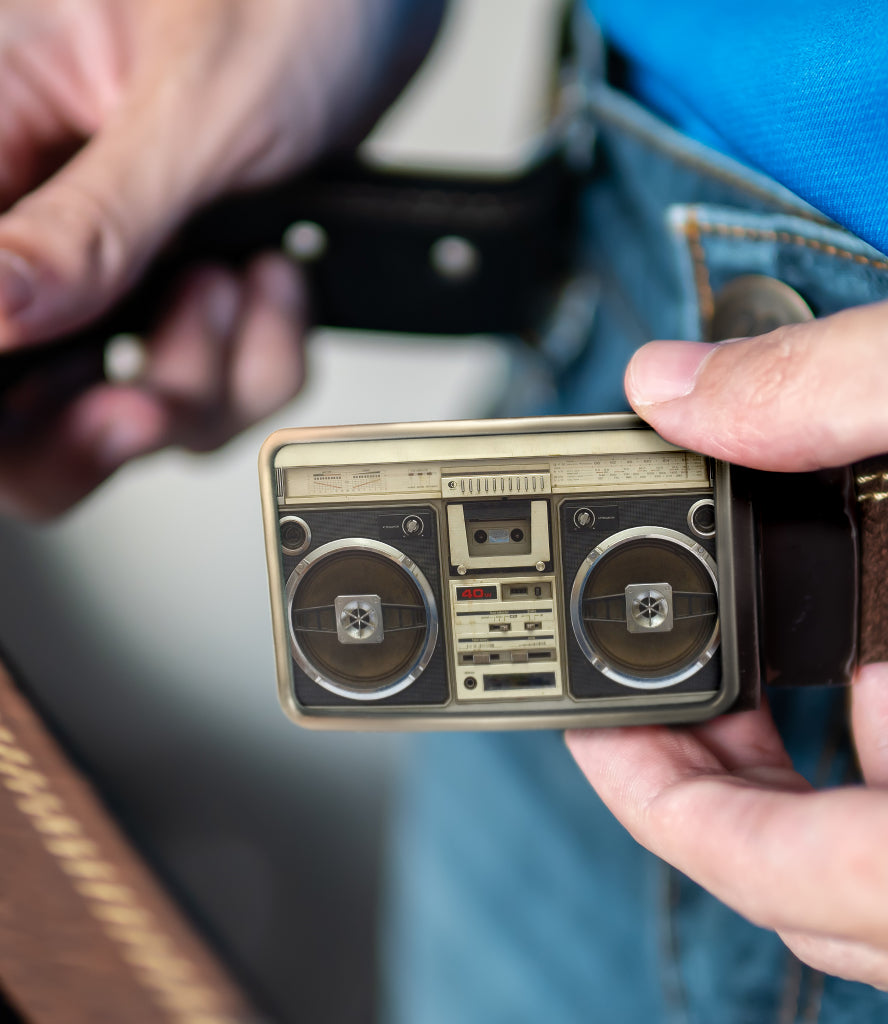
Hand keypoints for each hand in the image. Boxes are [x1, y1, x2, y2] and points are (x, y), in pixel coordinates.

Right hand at [0, 0, 441, 515]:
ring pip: (118, 401)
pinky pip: (201, 381)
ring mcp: (94, 248)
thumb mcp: (198, 104)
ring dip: (205, 376)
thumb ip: (89, 224)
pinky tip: (274, 284)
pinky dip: (255, 360)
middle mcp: (17, 191)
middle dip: (104, 417)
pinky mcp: (162, 281)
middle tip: (162, 400)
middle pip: (3, 394)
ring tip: (245, 284)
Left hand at [567, 302, 887, 988]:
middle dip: (711, 778)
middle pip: (816, 878)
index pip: (799, 875)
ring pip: (868, 858)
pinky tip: (850, 666)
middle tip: (636, 693)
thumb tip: (679, 385)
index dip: (670, 809)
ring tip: (724, 673)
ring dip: (785, 768)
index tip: (589, 730)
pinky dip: (862, 750)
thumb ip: (837, 391)